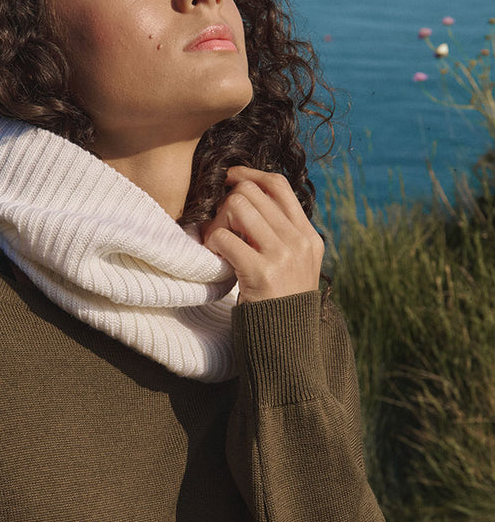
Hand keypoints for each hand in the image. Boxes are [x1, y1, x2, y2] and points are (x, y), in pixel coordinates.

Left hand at [202, 167, 323, 302]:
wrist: (288, 347)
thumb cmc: (282, 304)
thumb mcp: (296, 266)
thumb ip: (282, 235)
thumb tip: (248, 196)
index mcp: (309, 236)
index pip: (279, 185)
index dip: (250, 175)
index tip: (230, 178)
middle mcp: (300, 241)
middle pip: (252, 192)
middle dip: (227, 203)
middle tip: (219, 226)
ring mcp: (283, 256)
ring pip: (237, 206)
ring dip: (218, 221)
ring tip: (217, 243)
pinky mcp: (261, 273)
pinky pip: (224, 237)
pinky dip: (213, 244)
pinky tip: (216, 259)